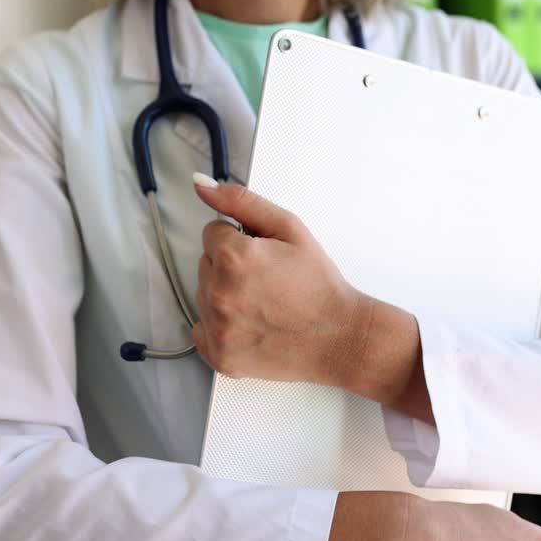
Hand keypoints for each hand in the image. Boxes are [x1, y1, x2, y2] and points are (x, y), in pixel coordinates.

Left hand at [190, 173, 365, 382]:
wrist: (339, 337)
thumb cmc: (319, 285)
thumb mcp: (289, 229)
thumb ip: (241, 202)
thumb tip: (202, 186)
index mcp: (234, 258)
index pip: (213, 233)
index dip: (241, 240)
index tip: (264, 256)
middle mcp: (219, 294)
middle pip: (206, 264)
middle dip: (231, 267)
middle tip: (268, 280)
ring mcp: (217, 328)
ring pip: (204, 295)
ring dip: (225, 295)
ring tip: (263, 303)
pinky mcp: (219, 355)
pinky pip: (202, 328)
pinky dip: (221, 326)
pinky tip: (251, 323)